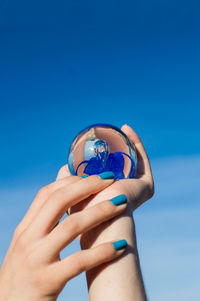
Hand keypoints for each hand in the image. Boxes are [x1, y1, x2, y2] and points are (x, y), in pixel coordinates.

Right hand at [0, 174, 127, 300]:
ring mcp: (36, 259)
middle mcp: (28, 239)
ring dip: (100, 211)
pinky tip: (121, 245)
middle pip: (59, 201)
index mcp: (25, 229)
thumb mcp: (26, 245)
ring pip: (72, 225)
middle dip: (87, 186)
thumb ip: (41, 224)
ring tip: (122, 203)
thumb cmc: (23, 276)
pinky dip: (102, 251)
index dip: (70, 180)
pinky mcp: (47, 281)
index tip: (92, 174)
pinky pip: (80, 261)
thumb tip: (62, 202)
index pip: (47, 193)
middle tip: (110, 178)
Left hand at [57, 124, 153, 213]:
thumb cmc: (81, 212)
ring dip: (128, 144)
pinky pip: (142, 160)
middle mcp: (126, 193)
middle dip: (118, 149)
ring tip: (120, 128)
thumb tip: (65, 166)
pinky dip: (137, 144)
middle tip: (109, 133)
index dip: (106, 157)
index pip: (110, 173)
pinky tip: (127, 130)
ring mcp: (138, 190)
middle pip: (124, 166)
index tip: (98, 141)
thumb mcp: (72, 193)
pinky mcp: (146, 186)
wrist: (98, 223)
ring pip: (134, 161)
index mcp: (111, 197)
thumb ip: (67, 179)